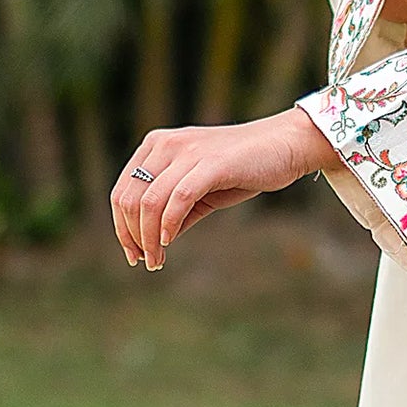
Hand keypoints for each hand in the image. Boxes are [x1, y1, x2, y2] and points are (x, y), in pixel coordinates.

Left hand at [110, 109, 336, 270]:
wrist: (284, 145)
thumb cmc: (243, 167)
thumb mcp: (201, 189)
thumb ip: (175, 210)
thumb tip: (153, 241)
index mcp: (156, 145)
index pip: (122, 191)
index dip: (121, 227)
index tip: (134, 254)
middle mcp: (165, 144)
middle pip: (129, 198)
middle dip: (132, 236)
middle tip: (145, 262)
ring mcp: (187, 151)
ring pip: (149, 202)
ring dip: (148, 238)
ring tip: (156, 260)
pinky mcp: (210, 163)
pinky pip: (177, 198)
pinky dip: (168, 225)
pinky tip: (168, 242)